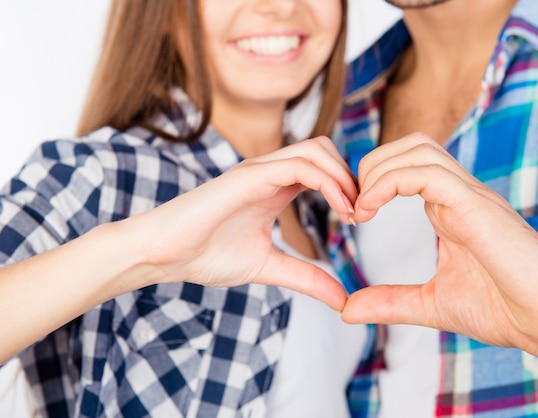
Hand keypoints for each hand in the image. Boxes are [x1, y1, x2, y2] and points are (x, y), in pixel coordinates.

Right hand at [130, 137, 356, 310]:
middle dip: (350, 176)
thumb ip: (305, 277)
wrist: (164, 255)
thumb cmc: (206, 255)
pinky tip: (340, 209)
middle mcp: (270, 172)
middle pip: (325, 149)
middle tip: (361, 213)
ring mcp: (259, 170)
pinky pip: (299, 165)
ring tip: (353, 212)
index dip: (348, 188)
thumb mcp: (269, 267)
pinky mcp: (249, 175)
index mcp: (276, 188)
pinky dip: (328, 182)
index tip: (359, 220)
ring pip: (316, 149)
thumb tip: (341, 298)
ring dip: (343, 178)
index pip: (323, 168)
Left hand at [342, 132, 537, 357]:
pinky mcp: (478, 206)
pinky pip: (429, 172)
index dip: (372, 180)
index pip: (408, 165)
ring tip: (359, 210)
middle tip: (352, 208)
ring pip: (418, 148)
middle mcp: (461, 194)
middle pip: (410, 145)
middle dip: (371, 166)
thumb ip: (389, 302)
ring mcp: (472, 196)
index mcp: (451, 208)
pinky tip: (370, 209)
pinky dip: (390, 182)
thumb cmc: (505, 311)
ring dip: (377, 171)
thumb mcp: (430, 304)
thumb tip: (346, 309)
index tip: (351, 216)